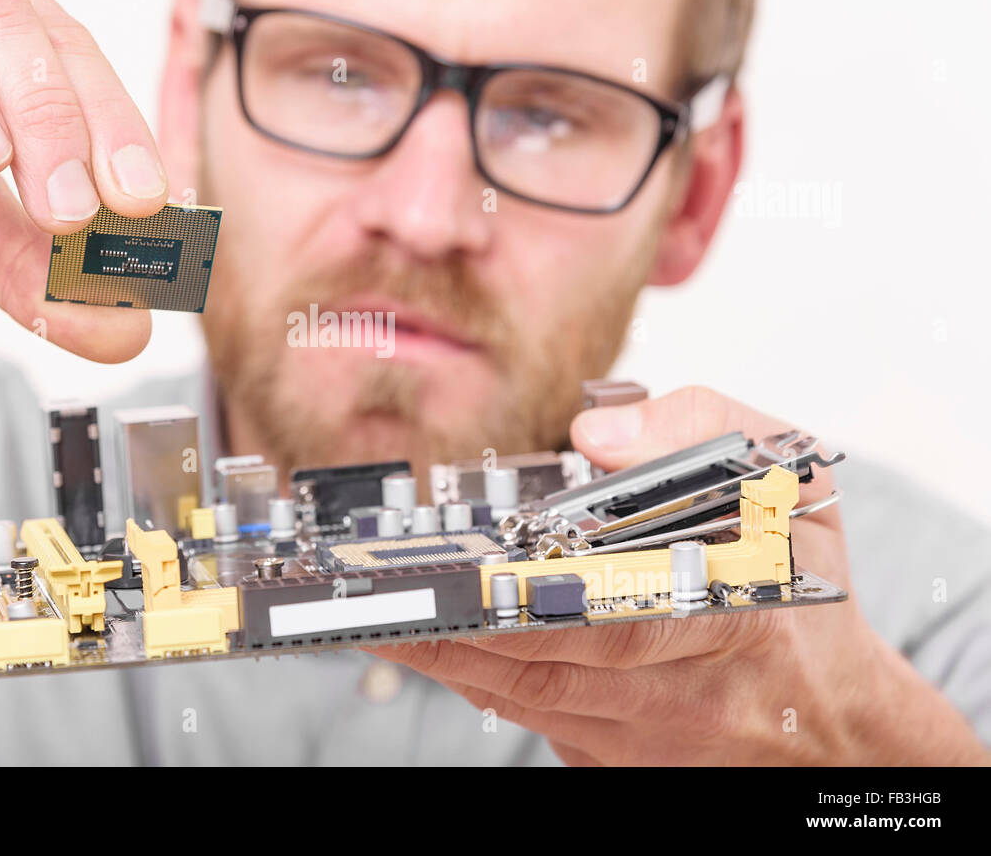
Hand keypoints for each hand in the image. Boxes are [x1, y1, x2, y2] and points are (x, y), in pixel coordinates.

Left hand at [371, 386, 987, 764]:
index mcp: (728, 611)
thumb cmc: (801, 591)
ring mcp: (640, 740)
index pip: (611, 608)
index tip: (448, 573)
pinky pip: (530, 719)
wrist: (832, 723)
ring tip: (369, 610)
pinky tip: (429, 642)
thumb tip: (594, 438)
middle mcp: (678, 688)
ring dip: (443, 654)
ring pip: (522, 695)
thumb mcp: (788, 482)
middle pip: (541, 660)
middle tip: (363, 592)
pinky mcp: (613, 764)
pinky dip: (477, 680)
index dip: (521, 596)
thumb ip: (703, 431)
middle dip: (446, 627)